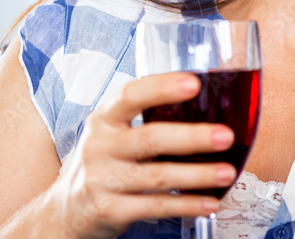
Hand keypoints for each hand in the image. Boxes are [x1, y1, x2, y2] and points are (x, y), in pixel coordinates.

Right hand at [45, 72, 236, 238]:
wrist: (67, 209)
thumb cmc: (103, 161)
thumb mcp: (113, 132)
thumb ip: (145, 118)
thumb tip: (205, 104)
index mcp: (104, 119)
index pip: (131, 95)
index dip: (162, 88)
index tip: (193, 84)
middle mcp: (100, 146)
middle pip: (150, 138)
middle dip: (192, 137)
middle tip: (225, 136)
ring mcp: (103, 179)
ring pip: (158, 176)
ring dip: (198, 175)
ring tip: (227, 172)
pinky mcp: (110, 209)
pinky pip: (155, 206)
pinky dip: (186, 204)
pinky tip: (208, 202)